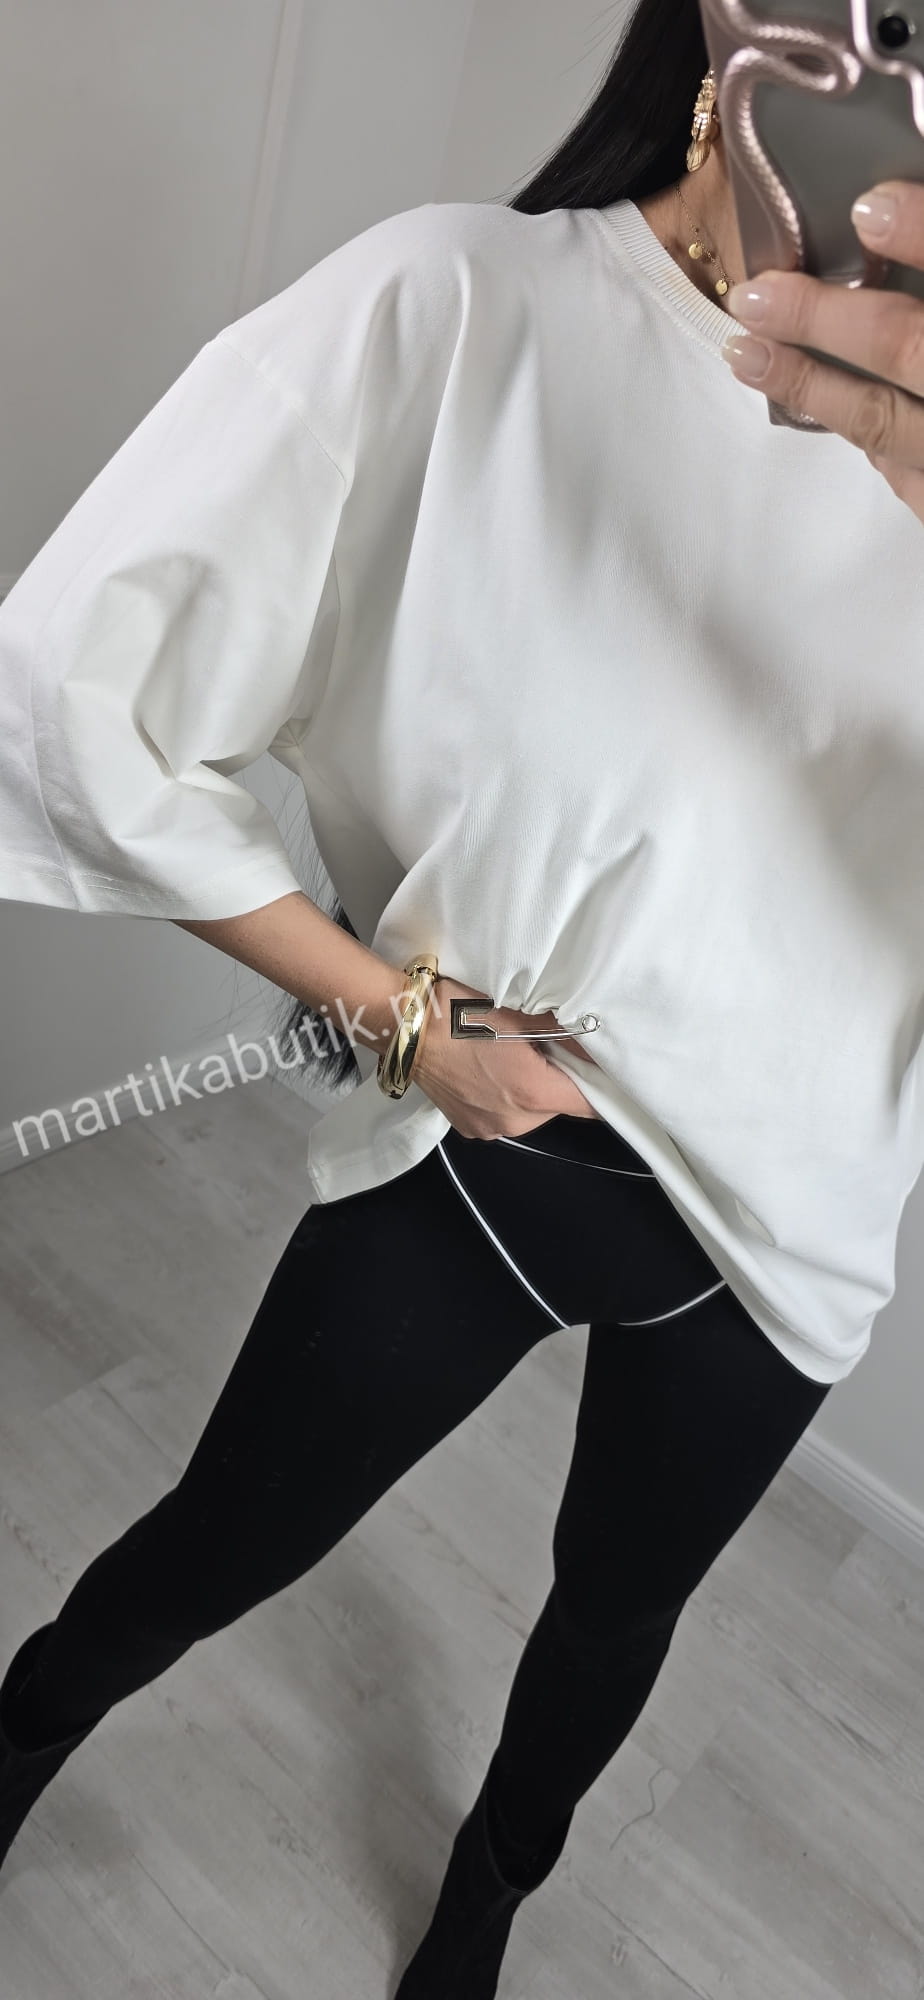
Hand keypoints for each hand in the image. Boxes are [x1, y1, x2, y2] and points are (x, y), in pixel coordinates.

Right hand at [411, 973, 602, 1138]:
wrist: (407, 1029)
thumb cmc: (459, 1014)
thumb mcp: (520, 1013)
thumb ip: (565, 1032)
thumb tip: (595, 1041)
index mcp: (532, 1092)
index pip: (591, 1105)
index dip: (602, 1086)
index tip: (604, 1070)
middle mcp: (514, 1121)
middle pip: (559, 1106)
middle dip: (558, 1079)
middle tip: (542, 1047)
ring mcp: (490, 1128)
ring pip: (531, 1111)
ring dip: (530, 1088)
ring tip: (510, 1057)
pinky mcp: (470, 1127)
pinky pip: (504, 1114)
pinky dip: (504, 1096)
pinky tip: (489, 1070)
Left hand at [721, 180, 923, 527]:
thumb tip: (883, 210)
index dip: (923, 234)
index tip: (867, 206)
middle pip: (907, 346)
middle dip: (826, 318)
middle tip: (754, 294)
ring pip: (882, 421)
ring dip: (808, 386)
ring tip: (744, 353)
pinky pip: (903, 475)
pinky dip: (856, 436)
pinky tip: (810, 404)